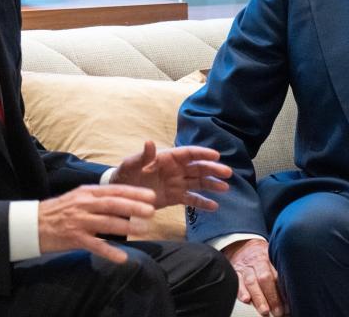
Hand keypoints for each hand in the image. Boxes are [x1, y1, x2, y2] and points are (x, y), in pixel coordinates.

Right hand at [38, 184, 155, 263]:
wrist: (31, 224)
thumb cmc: (59, 211)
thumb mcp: (78, 198)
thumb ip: (98, 198)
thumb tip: (123, 200)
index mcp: (87, 193)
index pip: (114, 190)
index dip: (134, 193)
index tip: (151, 196)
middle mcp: (84, 204)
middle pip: (113, 204)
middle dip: (134, 207)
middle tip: (152, 211)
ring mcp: (79, 221)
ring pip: (107, 222)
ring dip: (127, 227)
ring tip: (144, 230)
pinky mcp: (73, 238)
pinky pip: (95, 245)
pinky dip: (110, 251)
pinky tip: (123, 257)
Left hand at [111, 140, 231, 209]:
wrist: (120, 193)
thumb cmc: (125, 173)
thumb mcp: (131, 164)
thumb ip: (142, 156)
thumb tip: (148, 142)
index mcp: (167, 158)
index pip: (188, 154)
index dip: (202, 154)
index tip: (216, 156)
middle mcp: (175, 170)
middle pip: (198, 168)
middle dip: (213, 170)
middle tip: (227, 173)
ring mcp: (176, 184)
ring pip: (198, 183)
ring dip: (211, 185)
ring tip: (225, 188)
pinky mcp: (174, 198)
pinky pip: (191, 200)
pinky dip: (202, 203)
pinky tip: (214, 207)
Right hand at [224, 238, 284, 316]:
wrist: (242, 245)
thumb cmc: (261, 256)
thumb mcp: (272, 257)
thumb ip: (279, 272)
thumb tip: (292, 292)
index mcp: (270, 258)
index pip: (278, 275)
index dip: (283, 290)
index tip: (288, 304)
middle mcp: (257, 262)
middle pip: (265, 278)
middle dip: (272, 296)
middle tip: (278, 311)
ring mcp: (245, 267)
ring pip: (251, 282)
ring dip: (258, 298)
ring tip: (265, 311)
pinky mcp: (235, 272)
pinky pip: (237, 282)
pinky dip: (241, 291)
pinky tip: (246, 299)